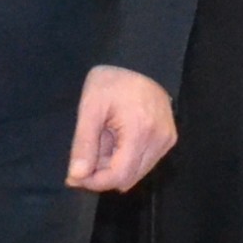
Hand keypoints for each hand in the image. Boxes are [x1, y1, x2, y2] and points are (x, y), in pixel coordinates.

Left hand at [65, 67, 175, 192]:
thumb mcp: (90, 108)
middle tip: (83, 159)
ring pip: (137, 173)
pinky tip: (116, 142)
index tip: (74, 176)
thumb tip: (77, 177)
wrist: (138, 60)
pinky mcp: (169, 138)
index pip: (119, 175)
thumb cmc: (111, 81)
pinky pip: (145, 162)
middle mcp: (160, 139)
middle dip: (102, 175)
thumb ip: (84, 144)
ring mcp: (167, 139)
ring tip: (101, 143)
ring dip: (114, 168)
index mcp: (141, 131)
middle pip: (129, 178)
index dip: (95, 182)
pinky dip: (126, 159)